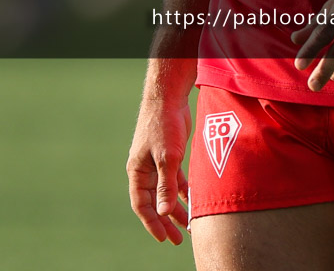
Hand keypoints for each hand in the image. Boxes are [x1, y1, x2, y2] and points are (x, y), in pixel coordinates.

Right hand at [127, 97, 191, 244]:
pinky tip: (192, 201)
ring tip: (188, 226)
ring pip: (166, 191)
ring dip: (176, 207)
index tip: (163, 238)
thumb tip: (163, 212)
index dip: (152, 223)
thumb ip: (165, 185)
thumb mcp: (166, 157)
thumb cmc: (163, 125)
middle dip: (165, 221)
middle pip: (154, 202)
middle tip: (177, 240)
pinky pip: (175, 179)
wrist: (169, 97)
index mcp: (137, 171)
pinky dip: (183, 190)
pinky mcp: (170, 155)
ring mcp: (158, 162)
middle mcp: (145, 170)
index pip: (142, 205)